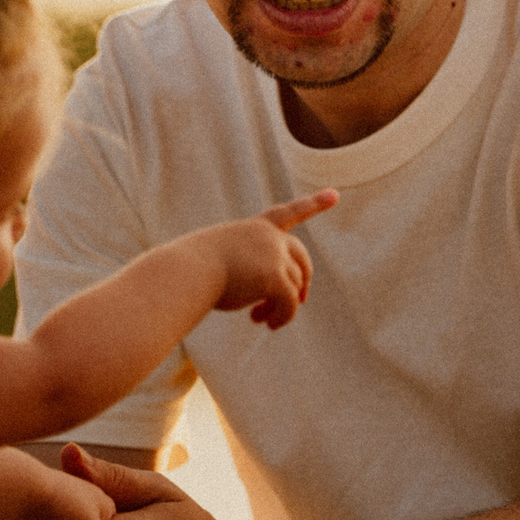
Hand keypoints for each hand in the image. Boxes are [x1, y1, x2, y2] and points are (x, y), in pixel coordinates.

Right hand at [204, 187, 336, 328]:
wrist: (185, 273)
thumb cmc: (191, 269)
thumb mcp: (219, 259)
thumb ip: (247, 269)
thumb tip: (267, 297)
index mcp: (254, 228)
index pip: (288, 213)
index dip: (313, 204)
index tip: (335, 194)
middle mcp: (269, 238)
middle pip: (301, 258)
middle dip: (304, 280)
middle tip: (300, 300)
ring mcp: (275, 256)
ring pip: (294, 286)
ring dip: (282, 306)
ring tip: (259, 318)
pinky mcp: (276, 279)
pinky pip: (290, 304)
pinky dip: (283, 317)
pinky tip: (269, 325)